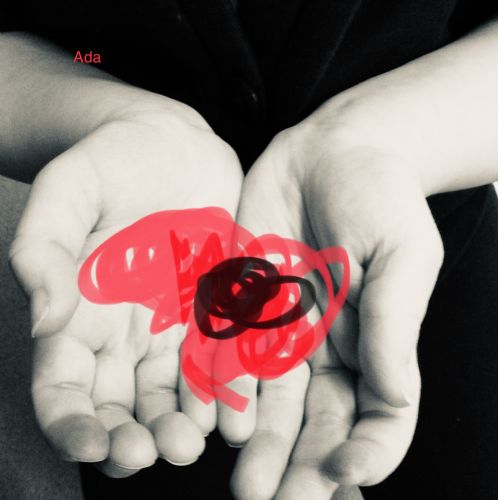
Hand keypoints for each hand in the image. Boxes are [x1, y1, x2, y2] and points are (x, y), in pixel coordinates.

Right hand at [9, 96, 242, 476]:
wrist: (175, 145)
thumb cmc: (114, 160)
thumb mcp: (68, 190)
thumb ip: (43, 250)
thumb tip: (42, 318)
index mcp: (78, 311)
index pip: (63, 385)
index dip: (72, 423)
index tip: (94, 446)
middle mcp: (122, 329)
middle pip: (120, 403)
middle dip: (135, 437)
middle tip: (159, 452)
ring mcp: (170, 324)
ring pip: (171, 393)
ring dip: (182, 424)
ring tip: (197, 440)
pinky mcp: (212, 310)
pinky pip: (217, 359)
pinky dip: (223, 388)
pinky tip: (233, 409)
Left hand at [220, 102, 443, 498]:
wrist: (332, 151)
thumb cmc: (380, 196)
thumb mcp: (402, 255)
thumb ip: (392, 324)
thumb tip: (393, 396)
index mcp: (371, 341)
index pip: (376, 414)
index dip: (367, 448)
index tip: (348, 472)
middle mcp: (326, 344)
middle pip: (316, 420)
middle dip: (300, 464)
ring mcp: (283, 324)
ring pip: (270, 397)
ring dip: (258, 441)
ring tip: (246, 482)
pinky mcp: (245, 298)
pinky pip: (230, 349)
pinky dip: (224, 385)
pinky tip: (218, 417)